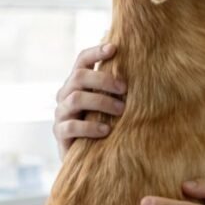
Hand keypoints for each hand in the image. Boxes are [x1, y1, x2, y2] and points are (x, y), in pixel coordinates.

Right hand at [53, 43, 126, 159]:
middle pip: (79, 76)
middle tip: (124, 89)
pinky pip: (72, 126)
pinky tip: (106, 130)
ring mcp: (61, 113)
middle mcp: (66, 94)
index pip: (82, 60)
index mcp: (77, 83)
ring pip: (76, 99)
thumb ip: (117, 88)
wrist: (89, 156)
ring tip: (120, 110)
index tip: (114, 48)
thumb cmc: (104, 123)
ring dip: (101, 102)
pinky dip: (90, 127)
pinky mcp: (60, 132)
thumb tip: (143, 69)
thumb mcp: (110, 103)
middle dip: (103, 80)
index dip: (96, 52)